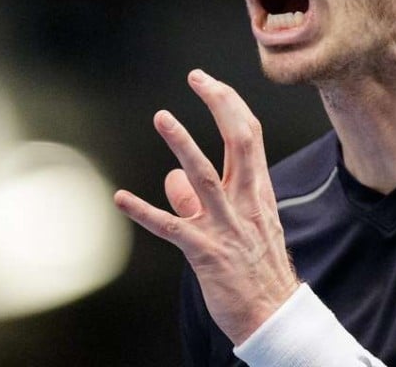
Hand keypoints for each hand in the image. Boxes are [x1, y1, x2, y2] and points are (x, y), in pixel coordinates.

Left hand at [114, 69, 299, 344]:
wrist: (274, 316)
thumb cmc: (257, 270)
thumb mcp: (239, 227)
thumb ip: (199, 200)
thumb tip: (170, 179)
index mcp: (257, 192)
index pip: (249, 135)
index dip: (230, 103)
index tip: (209, 81)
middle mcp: (245, 202)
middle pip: (238, 141)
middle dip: (219, 105)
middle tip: (197, 78)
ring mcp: (226, 226)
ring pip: (205, 176)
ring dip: (183, 144)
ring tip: (163, 117)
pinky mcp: (206, 253)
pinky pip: (172, 227)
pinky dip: (145, 211)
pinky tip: (121, 198)